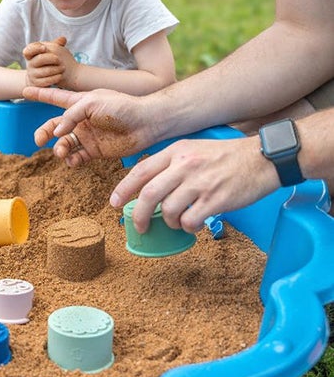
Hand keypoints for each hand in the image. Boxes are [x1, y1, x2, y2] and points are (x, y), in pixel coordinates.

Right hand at [22, 85, 155, 165]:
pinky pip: (76, 157)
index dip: (40, 94)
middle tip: (39, 140)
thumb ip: (71, 115)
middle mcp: (81, 120)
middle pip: (54, 126)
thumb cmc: (122, 107)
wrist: (145, 124)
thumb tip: (57, 134)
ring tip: (61, 152)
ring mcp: (87, 136)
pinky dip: (71, 160)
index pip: (55, 97)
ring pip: (63, 144)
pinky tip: (72, 160)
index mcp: (80, 103)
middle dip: (44, 132)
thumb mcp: (93, 103)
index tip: (24, 90)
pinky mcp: (95, 151)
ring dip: (58, 149)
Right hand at [23, 36, 76, 88]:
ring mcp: (32, 75)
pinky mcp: (37, 84)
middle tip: (59, 59)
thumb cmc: (48, 61)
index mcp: (31, 55)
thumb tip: (63, 39)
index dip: (35, 48)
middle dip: (50, 58)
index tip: (44, 47)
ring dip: (55, 69)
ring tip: (63, 68)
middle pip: (39, 59)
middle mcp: (30, 64)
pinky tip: (60, 76)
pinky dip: (54, 78)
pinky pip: (46, 81)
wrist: (43, 77)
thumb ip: (56, 45)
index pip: (28, 50)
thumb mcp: (50, 51)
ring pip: (44, 71)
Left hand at [110, 135, 278, 233]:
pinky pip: (189, 221)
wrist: (262, 159)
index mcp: (177, 151)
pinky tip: (194, 224)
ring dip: (168, 222)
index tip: (114, 202)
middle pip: (149, 194)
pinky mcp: (215, 200)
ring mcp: (200, 183)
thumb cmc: (227, 156)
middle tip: (138, 226)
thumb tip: (149, 185)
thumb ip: (172, 163)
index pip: (141, 170)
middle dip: (138, 214)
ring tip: (178, 221)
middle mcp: (185, 165)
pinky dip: (187, 227)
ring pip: (168, 210)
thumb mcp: (194, 148)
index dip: (123, 188)